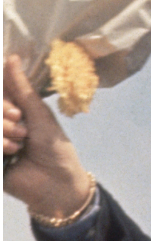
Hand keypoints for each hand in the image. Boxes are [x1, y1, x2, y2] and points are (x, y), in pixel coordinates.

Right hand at [4, 55, 94, 219]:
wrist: (55, 183)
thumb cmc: (53, 147)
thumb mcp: (38, 114)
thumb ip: (19, 88)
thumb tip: (10, 57)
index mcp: (12, 111)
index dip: (3, 103)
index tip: (18, 113)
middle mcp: (1, 124)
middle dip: (4, 118)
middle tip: (22, 130)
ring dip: (2, 133)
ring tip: (19, 146)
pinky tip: (11, 154)